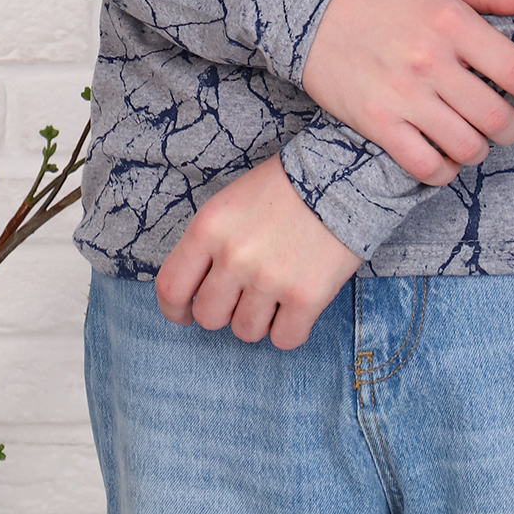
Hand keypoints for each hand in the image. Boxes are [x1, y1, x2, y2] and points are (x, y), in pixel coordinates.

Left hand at [154, 154, 361, 349]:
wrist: (343, 173)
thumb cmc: (285, 187)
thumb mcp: (231, 203)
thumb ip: (209, 245)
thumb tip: (195, 293)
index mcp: (209, 227)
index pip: (171, 288)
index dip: (176, 310)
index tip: (187, 313)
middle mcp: (234, 256)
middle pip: (209, 316)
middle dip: (225, 310)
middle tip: (247, 291)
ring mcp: (269, 279)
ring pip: (245, 332)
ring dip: (260, 318)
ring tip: (278, 288)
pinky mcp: (305, 297)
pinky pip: (284, 339)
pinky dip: (290, 328)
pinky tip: (298, 303)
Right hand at [301, 0, 513, 187]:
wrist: (308, 14)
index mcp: (450, 21)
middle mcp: (429, 60)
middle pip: (496, 117)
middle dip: (512, 127)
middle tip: (506, 122)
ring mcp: (401, 95)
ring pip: (466, 147)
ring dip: (479, 150)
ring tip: (475, 138)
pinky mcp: (376, 123)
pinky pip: (424, 166)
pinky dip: (443, 171)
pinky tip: (443, 156)